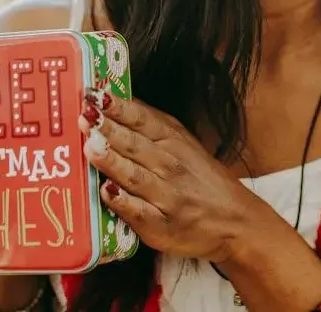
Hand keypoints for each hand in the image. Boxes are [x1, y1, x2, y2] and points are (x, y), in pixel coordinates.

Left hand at [81, 90, 287, 262]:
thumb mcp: (183, 143)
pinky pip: (138, 212)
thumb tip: (115, 99)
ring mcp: (165, 196)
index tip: (93, 93)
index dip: (117, 106)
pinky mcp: (160, 226)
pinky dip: (122, 203)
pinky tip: (106, 192)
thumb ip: (151, 124)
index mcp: (172, 140)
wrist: (235, 222)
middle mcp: (169, 165)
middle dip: (108, 129)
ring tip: (89, 146)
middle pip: (134, 144)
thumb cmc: (202, 179)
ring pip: (134, 175)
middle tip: (84, 115)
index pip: (141, 119)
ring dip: (111, 160)